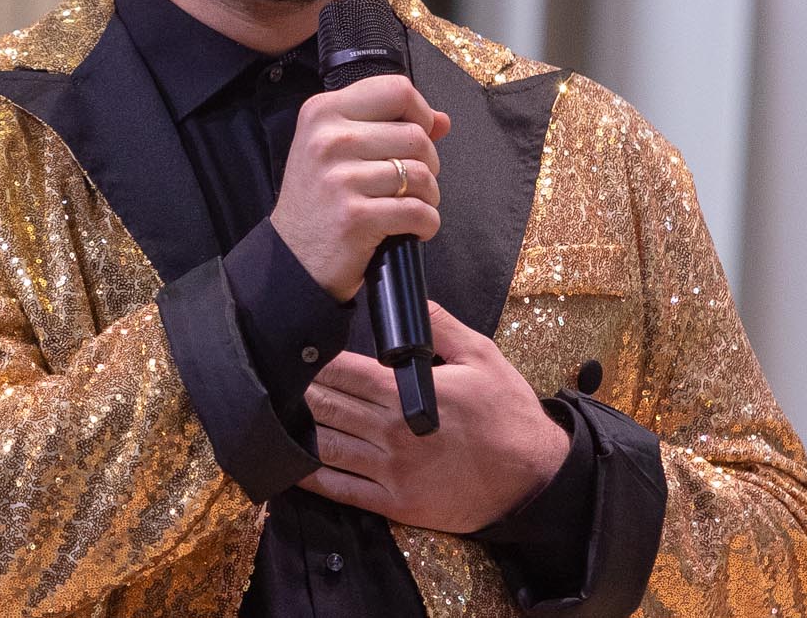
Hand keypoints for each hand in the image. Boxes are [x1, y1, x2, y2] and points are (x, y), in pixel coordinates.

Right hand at [270, 75, 450, 300]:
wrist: (292, 259)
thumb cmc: (320, 203)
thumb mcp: (339, 152)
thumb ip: (388, 126)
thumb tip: (441, 120)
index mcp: (323, 112)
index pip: (396, 89)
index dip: (420, 114)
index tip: (417, 137)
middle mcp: (328, 139)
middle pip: (416, 134)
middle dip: (427, 163)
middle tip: (409, 184)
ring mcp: (340, 177)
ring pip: (422, 173)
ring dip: (428, 197)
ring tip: (407, 207)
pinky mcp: (355, 215)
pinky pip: (418, 211)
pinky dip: (426, 224)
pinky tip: (411, 229)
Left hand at [296, 301, 570, 533]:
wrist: (532, 478)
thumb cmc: (508, 415)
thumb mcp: (482, 356)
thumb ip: (440, 327)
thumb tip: (412, 303)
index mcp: (405, 394)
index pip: (342, 372)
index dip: (315, 362)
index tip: (296, 352)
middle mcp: (390, 433)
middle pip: (326, 407)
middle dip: (297, 392)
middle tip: (274, 380)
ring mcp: (389, 472)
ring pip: (325, 448)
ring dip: (296, 431)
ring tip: (274, 417)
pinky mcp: (394, 503)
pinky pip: (340, 490)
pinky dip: (310, 479)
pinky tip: (291, 467)